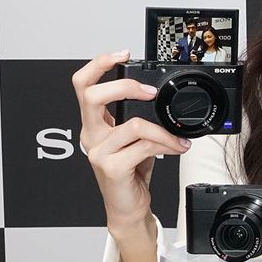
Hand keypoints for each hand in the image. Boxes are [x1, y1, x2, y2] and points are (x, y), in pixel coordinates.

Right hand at [72, 50, 190, 261]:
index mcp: (94, 123)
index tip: (122, 54)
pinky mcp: (111, 167)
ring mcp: (98, 151)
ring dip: (163, 130)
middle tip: (150, 91)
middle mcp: (91, 135)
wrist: (128, 207)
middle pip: (91, 95)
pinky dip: (166, 145)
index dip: (99, 65)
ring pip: (133, 124)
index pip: (84, 85)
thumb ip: (142, 120)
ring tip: (178, 139)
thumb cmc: (132, 173)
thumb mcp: (136, 141)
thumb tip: (165, 101)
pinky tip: (176, 149)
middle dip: (123, 85)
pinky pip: (144, 146)